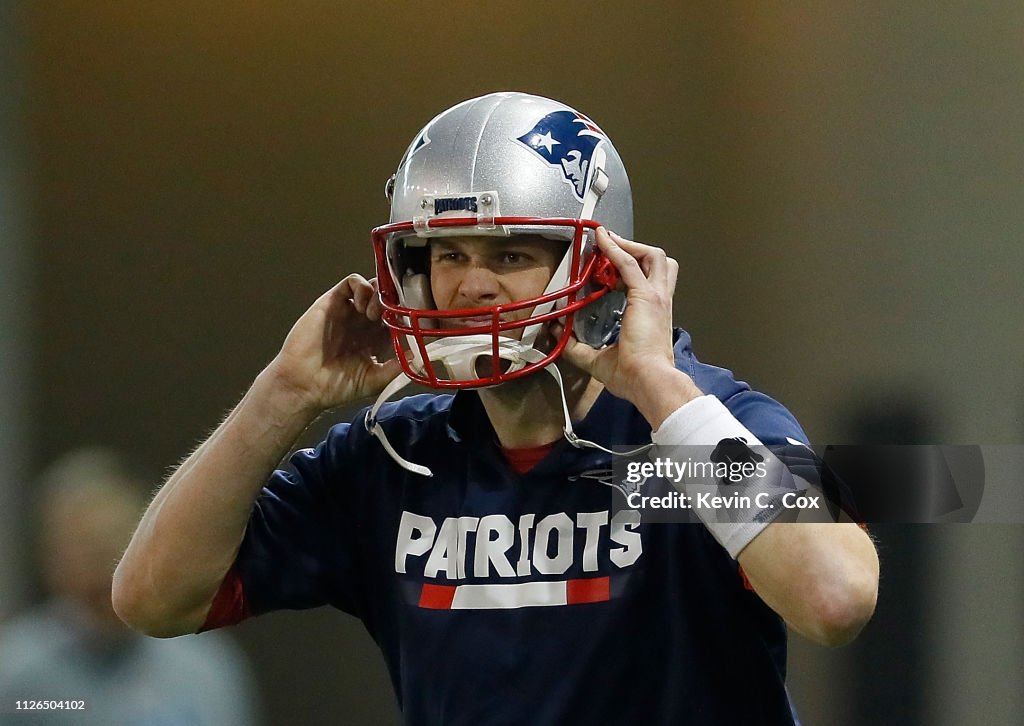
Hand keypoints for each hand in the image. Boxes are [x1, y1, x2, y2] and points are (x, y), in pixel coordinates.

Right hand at [266, 275, 403, 413]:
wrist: (304, 385)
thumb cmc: (335, 386)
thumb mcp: (374, 379)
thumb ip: (397, 367)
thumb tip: (419, 356)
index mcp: (375, 339)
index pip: (398, 318)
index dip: (407, 317)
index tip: (415, 323)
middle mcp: (363, 323)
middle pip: (387, 300)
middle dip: (395, 303)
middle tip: (395, 315)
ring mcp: (348, 311)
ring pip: (372, 288)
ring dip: (379, 295)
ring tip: (375, 314)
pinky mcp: (332, 302)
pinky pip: (351, 282)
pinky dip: (362, 286)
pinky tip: (364, 305)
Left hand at [557, 228, 700, 424]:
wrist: (648, 381)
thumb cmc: (633, 376)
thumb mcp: (598, 359)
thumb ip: (577, 347)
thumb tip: (557, 334)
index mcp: (653, 315)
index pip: (649, 281)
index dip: (631, 270)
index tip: (609, 268)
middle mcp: (660, 302)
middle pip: (659, 262)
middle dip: (636, 249)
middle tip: (612, 247)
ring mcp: (655, 297)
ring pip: (652, 255)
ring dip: (629, 245)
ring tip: (608, 240)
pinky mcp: (645, 296)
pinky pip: (629, 263)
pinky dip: (615, 249)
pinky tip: (603, 241)